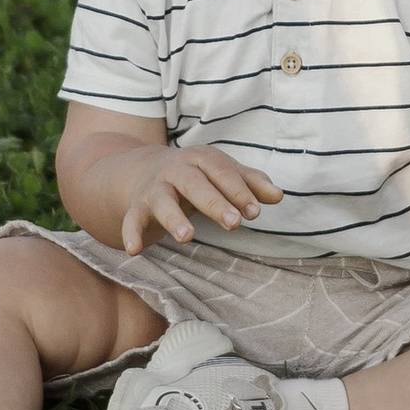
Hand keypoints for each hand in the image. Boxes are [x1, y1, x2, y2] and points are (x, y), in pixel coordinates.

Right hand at [119, 144, 283, 251]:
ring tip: (187, 237)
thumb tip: (278, 196)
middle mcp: (175, 170)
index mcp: (201, 158)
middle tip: (234, 222)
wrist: (147, 171)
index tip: (255, 212)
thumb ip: (250, 183)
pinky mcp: (136, 207)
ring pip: (163, 200)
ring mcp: (154, 189)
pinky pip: (132, 220)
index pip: (222, 171)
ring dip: (174, 217)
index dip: (239, 190)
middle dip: (214, 201)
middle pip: (194, 183)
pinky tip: (134, 250)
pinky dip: (131, 233)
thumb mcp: (222, 174)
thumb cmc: (198, 176)